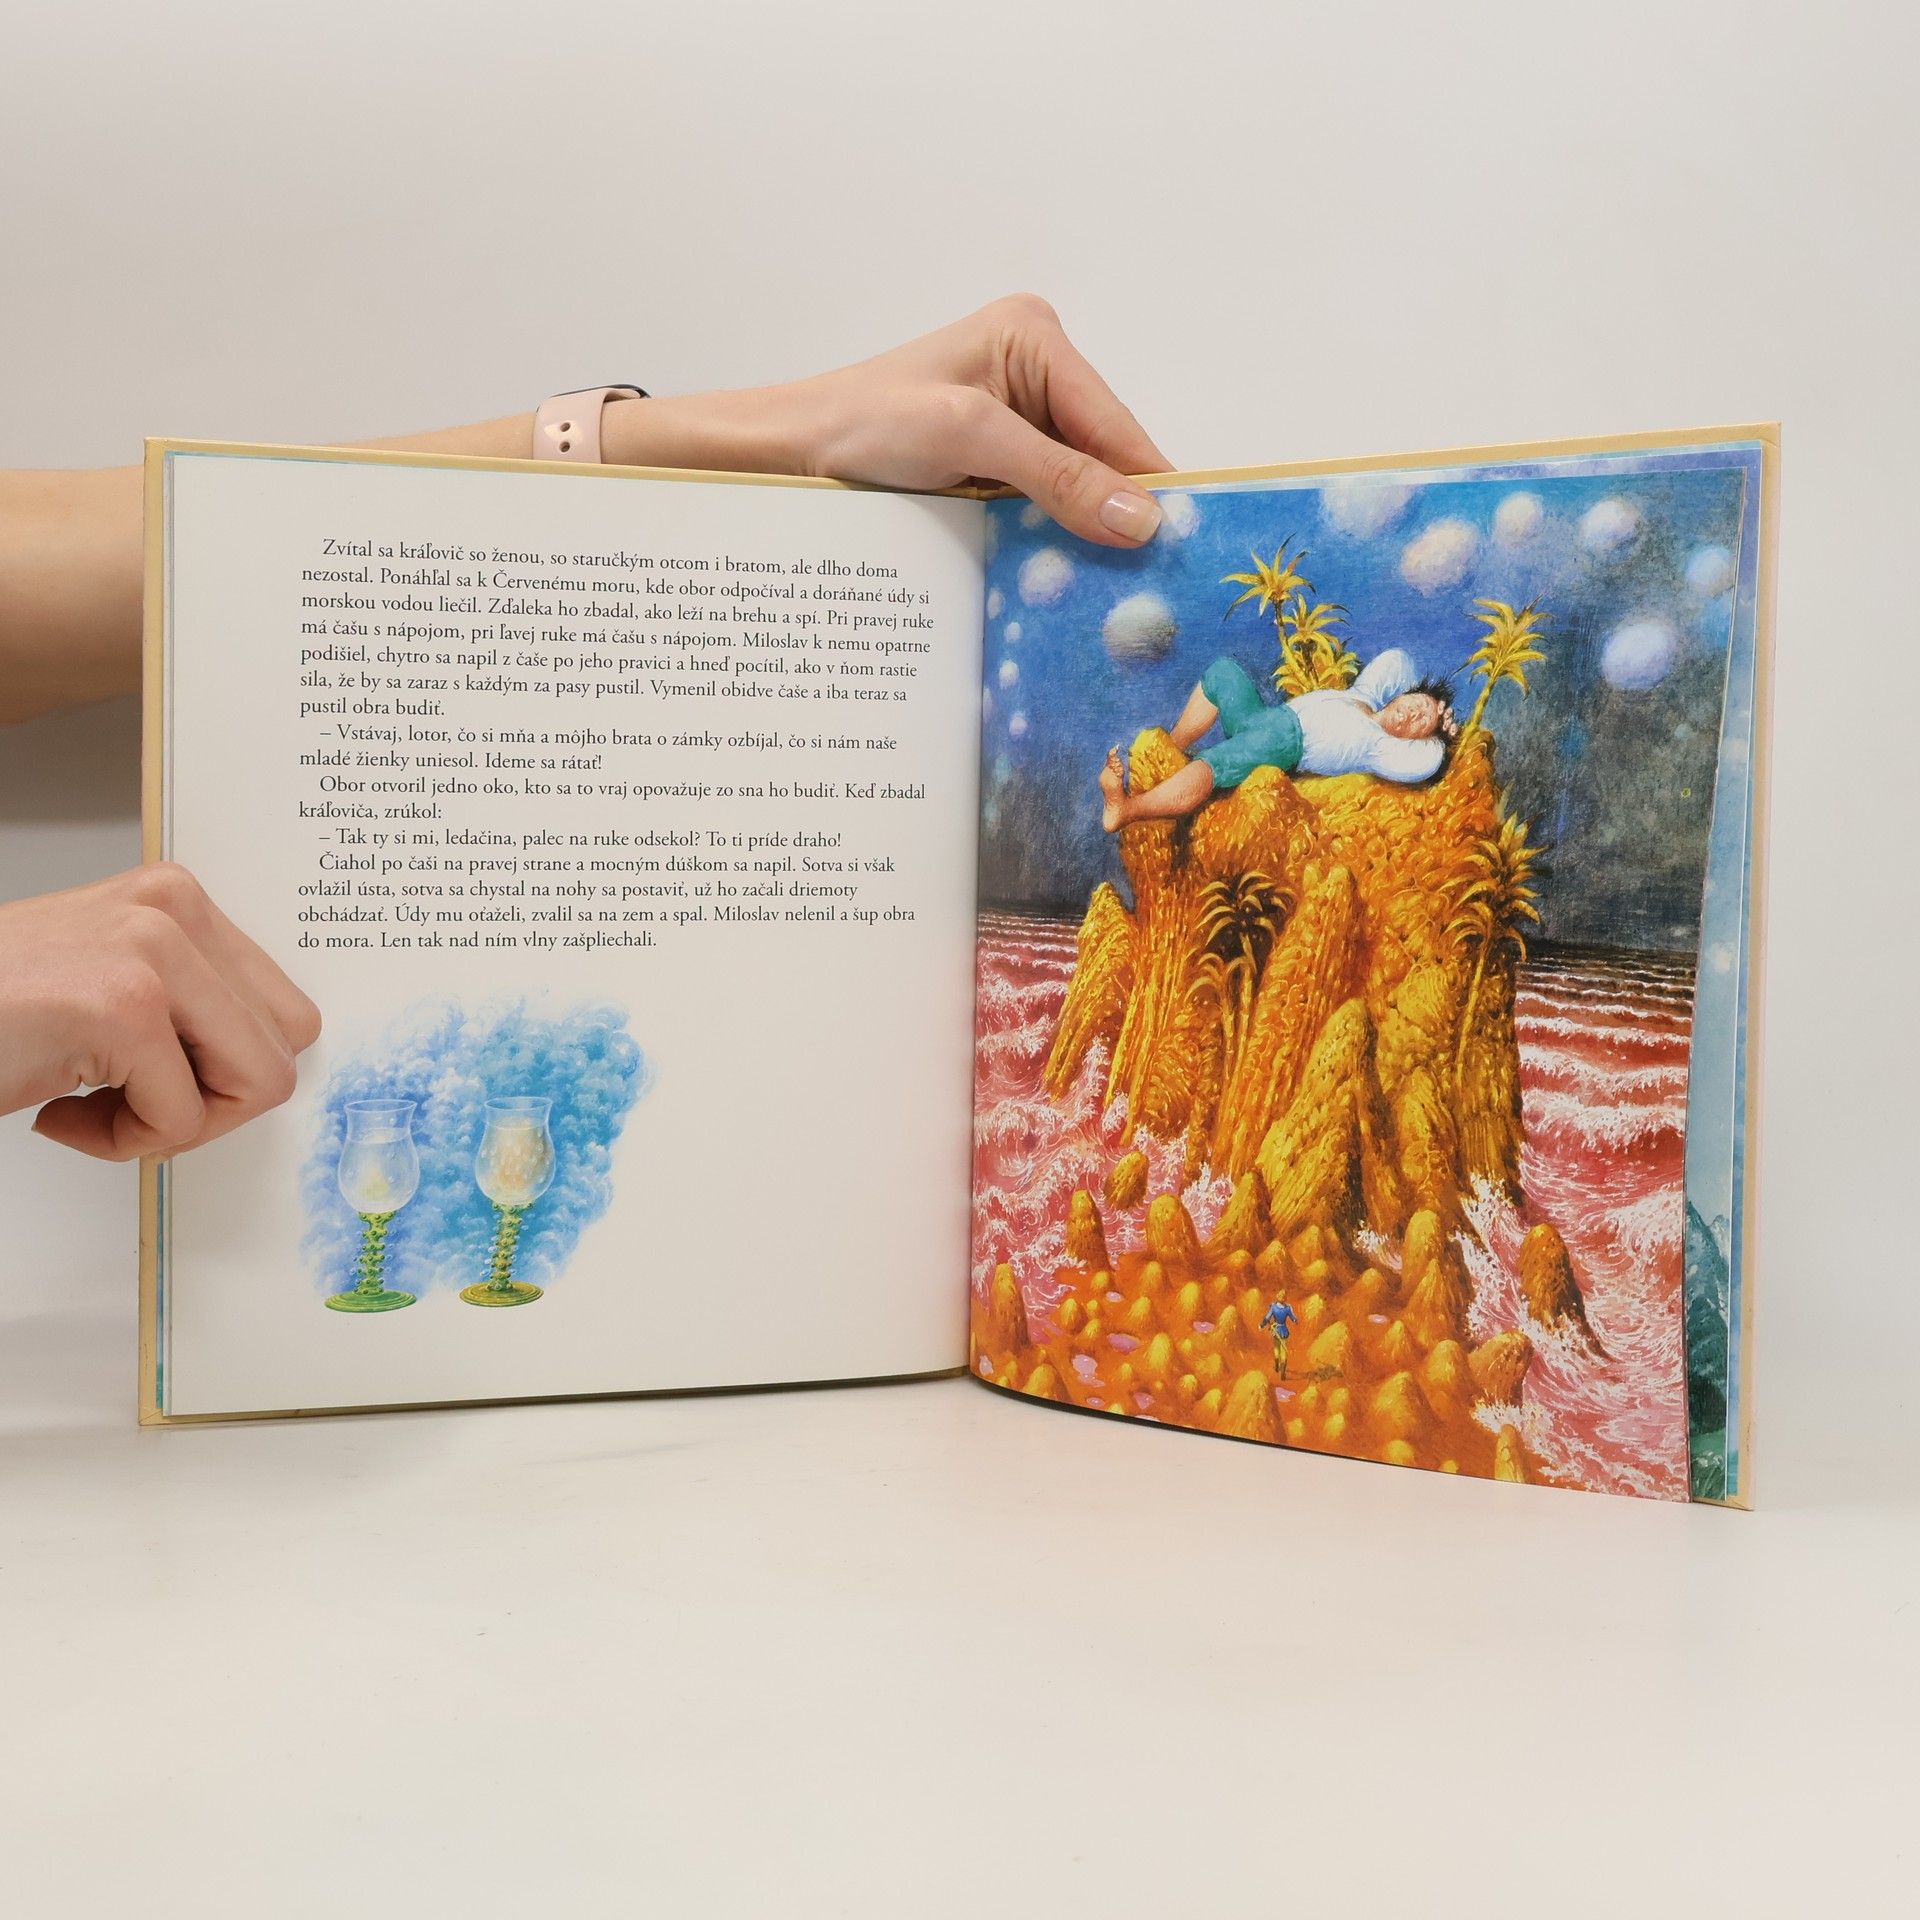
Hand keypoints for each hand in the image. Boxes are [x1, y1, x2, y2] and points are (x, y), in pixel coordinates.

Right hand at [0, 864, 320, 1160]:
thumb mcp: (111, 983)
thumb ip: (192, 1002)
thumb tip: (277, 1059)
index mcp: (180, 901)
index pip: (287, 1014)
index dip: (231, 1071)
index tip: (158, 1076)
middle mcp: (174, 910)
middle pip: (284, 1049)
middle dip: (214, 1103)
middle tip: (128, 1101)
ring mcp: (152, 952)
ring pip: (256, 1085)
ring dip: (172, 1125)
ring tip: (91, 1104)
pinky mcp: (122, 1008)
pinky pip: (179, 1120)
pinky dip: (118, 1144)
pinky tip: (53, 1111)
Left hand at [606, 294, 1172, 547]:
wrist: (785, 456)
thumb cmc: (861, 426)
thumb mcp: (967, 438)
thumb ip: (1057, 476)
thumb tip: (1141, 518)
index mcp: (1035, 339)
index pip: (1117, 423)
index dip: (1152, 487)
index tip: (1191, 548)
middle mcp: (1034, 373)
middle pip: (1104, 458)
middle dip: (1120, 516)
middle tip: (1157, 590)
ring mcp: (1013, 422)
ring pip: (1077, 489)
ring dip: (1087, 538)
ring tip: (1120, 597)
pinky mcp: (992, 465)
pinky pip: (1043, 506)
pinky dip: (1054, 543)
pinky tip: (1069, 584)